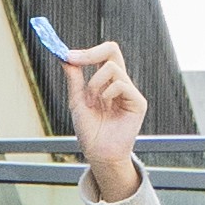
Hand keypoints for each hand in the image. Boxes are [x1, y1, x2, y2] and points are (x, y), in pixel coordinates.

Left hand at [58, 36, 149, 197]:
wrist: (98, 154)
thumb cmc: (90, 131)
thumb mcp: (77, 102)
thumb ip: (75, 80)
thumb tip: (66, 58)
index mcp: (107, 81)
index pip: (103, 55)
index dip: (86, 52)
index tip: (67, 55)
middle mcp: (120, 83)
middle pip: (112, 50)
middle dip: (91, 53)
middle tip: (73, 59)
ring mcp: (130, 92)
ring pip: (112, 68)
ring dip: (94, 84)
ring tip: (92, 102)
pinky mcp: (138, 103)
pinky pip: (121, 85)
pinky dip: (107, 94)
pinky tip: (104, 107)